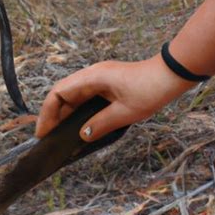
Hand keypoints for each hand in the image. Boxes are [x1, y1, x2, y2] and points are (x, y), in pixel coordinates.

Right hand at [35, 54, 194, 141]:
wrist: (171, 76)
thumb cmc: (150, 90)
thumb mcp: (124, 113)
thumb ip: (100, 125)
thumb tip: (82, 136)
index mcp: (92, 78)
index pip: (59, 93)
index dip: (47, 113)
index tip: (43, 132)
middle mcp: (92, 76)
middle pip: (63, 95)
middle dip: (53, 116)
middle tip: (48, 138)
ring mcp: (99, 80)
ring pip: (73, 97)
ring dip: (65, 115)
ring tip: (59, 135)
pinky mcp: (107, 85)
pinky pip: (85, 99)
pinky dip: (77, 112)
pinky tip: (77, 126)